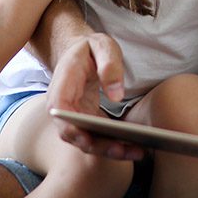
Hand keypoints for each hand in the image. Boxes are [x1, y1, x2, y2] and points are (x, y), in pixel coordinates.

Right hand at [46, 33, 143, 159]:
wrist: (80, 50)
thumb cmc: (90, 47)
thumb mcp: (102, 46)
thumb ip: (109, 65)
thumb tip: (117, 95)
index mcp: (62, 84)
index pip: (60, 112)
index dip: (72, 128)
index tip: (89, 138)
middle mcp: (62, 105)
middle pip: (73, 133)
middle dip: (98, 146)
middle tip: (124, 151)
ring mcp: (72, 115)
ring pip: (85, 140)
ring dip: (108, 150)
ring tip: (136, 151)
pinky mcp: (85, 119)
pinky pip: (96, 136)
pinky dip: (112, 144)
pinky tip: (133, 146)